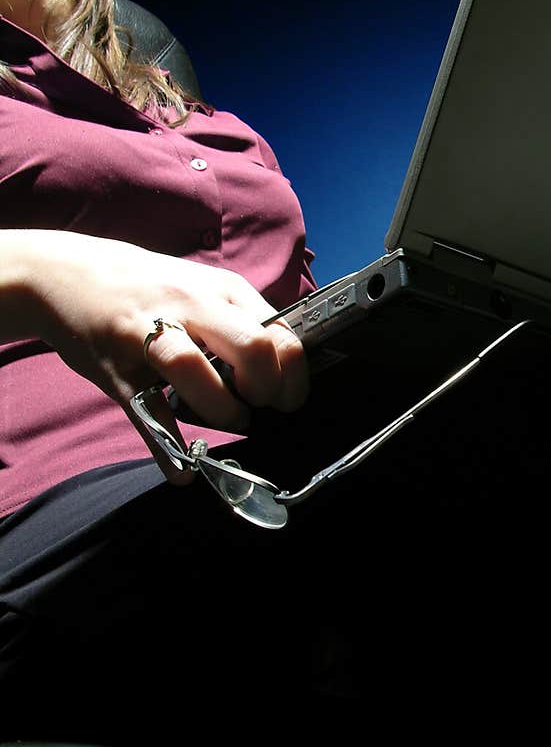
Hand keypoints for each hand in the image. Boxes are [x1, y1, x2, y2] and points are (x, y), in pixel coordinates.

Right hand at [21, 230, 308, 482]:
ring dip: (223, 410)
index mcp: (223, 290)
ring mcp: (149, 335)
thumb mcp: (202, 288)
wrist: (61, 274)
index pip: (282, 333)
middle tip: (257, 406)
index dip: (293, 376)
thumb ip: (240, 321)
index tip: (285, 397)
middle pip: (252, 348)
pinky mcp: (116, 368)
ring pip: (195, 371)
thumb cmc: (145, 286)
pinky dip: (168, 450)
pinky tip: (182, 472)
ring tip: (228, 418)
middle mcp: (191, 306)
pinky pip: (146, 415)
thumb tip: (283, 363)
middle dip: (266, 390)